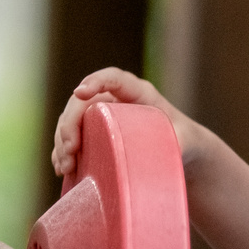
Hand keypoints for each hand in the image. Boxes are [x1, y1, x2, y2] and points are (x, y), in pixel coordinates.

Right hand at [51, 67, 208, 177]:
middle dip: (70, 123)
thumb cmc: (185, 141)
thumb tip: (167, 150)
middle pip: (83, 102)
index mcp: (138, 93)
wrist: (180, 152)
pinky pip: (72, 139)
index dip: (95, 81)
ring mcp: (101, 117)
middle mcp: (114, 100)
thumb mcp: (186, 140)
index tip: (80, 94)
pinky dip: (63, 153)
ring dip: (62, 142)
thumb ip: (180, 141)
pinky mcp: (94, 136)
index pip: (113, 78)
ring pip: (72, 120)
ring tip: (65, 167)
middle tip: (70, 150)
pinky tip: (63, 170)